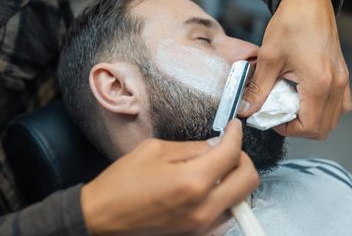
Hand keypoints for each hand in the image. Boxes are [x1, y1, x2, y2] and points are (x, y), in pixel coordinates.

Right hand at [81, 120, 258, 234]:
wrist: (102, 218)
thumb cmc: (122, 183)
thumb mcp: (155, 150)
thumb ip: (192, 148)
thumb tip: (216, 145)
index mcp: (192, 182)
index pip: (231, 154)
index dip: (236, 135)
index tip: (234, 127)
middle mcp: (203, 207)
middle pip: (249, 180)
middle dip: (242, 158)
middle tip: (228, 148)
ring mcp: (202, 226)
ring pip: (241, 199)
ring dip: (235, 179)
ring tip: (216, 167)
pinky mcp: (198, 234)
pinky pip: (226, 213)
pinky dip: (224, 197)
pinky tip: (207, 187)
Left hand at [239, 0, 351, 138]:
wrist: (308, 0)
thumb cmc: (291, 23)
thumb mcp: (268, 58)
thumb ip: (258, 89)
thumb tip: (246, 109)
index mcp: (319, 83)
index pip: (309, 127)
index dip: (287, 130)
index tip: (270, 118)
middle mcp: (336, 84)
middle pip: (323, 128)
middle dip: (298, 128)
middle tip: (279, 114)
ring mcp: (342, 80)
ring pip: (333, 118)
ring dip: (312, 119)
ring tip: (290, 105)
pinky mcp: (342, 74)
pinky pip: (339, 104)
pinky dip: (322, 108)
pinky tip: (303, 96)